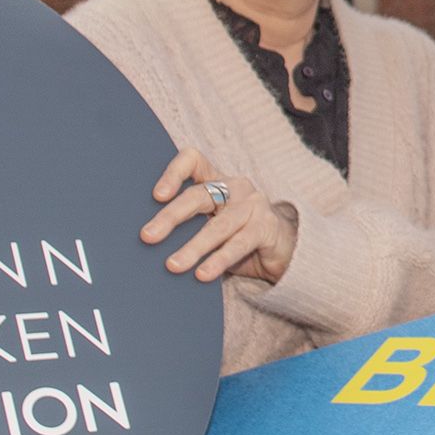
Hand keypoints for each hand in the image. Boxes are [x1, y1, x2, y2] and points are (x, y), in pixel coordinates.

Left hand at [144, 148, 297, 285]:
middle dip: (171, 217)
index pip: (193, 160)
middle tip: (148, 236)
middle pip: (199, 195)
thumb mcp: (211, 223)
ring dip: (193, 247)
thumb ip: (188, 224)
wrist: (286, 249)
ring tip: (173, 265)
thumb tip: (147, 241)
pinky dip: (219, 260)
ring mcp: (253, 205)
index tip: (156, 196)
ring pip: (218, 226)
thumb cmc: (237, 236)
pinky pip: (239, 244)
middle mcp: (235, 187)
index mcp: (217, 180)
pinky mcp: (266, 228)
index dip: (173, 173)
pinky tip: (203, 274)